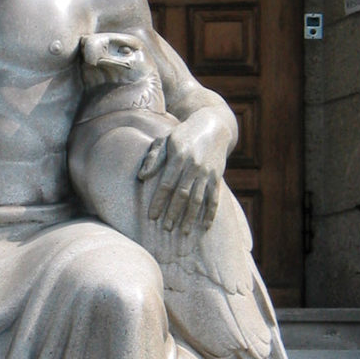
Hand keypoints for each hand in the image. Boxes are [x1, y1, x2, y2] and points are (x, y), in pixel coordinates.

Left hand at [137, 114, 228, 232]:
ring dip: (190, 217)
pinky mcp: (218, 176)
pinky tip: (204, 226)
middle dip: (173, 213)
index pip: (166, 184)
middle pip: (182, 194)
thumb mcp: (165, 140)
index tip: (151, 216)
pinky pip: (214, 198)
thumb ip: (154, 158)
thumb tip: (142, 176)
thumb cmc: (183, 135)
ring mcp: (208, 172)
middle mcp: (194, 166)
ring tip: (182, 232)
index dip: (159, 201)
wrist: (213, 126)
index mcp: (179, 157)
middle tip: (165, 229)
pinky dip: (210, 213)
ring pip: (198, 199)